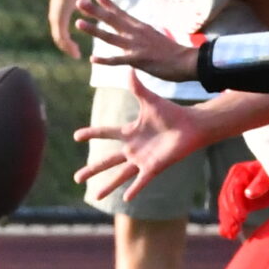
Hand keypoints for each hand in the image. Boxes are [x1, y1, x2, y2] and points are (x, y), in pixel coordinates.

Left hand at [49, 0, 90, 58]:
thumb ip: (83, 5)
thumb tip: (85, 10)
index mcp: (60, 13)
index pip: (61, 30)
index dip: (67, 39)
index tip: (75, 46)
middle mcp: (55, 18)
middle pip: (59, 37)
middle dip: (67, 47)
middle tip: (75, 54)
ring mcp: (55, 20)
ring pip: (60, 40)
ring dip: (68, 49)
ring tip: (76, 55)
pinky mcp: (58, 21)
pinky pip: (62, 38)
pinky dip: (68, 47)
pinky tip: (75, 52)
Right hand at [70, 88, 206, 203]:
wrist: (191, 125)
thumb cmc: (172, 112)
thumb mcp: (150, 99)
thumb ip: (137, 87)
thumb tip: (128, 69)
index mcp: (130, 132)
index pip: (105, 133)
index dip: (91, 133)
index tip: (76, 136)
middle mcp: (133, 148)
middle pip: (107, 161)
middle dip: (92, 169)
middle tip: (76, 178)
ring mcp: (142, 159)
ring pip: (120, 175)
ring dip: (107, 185)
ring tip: (94, 196)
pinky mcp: (154, 167)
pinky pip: (141, 180)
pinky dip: (134, 189)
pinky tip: (126, 199)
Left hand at [75, 0, 202, 84]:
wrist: (187, 61)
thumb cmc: (173, 52)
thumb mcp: (156, 37)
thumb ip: (144, 35)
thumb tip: (139, 33)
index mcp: (141, 28)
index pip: (122, 13)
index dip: (109, 4)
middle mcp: (136, 33)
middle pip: (112, 20)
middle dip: (94, 11)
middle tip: (79, 2)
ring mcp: (136, 46)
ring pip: (110, 36)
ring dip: (93, 29)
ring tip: (78, 23)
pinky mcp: (138, 59)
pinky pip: (118, 60)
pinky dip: (105, 59)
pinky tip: (92, 58)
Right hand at [213, 159, 268, 242]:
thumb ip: (261, 184)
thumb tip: (248, 194)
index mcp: (239, 172)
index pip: (232, 190)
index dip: (234, 204)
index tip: (240, 217)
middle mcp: (233, 181)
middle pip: (226, 200)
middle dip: (228, 216)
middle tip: (232, 231)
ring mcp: (235, 191)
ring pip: (226, 208)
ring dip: (227, 222)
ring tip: (229, 235)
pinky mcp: (240, 201)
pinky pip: (231, 212)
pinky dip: (229, 223)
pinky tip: (228, 234)